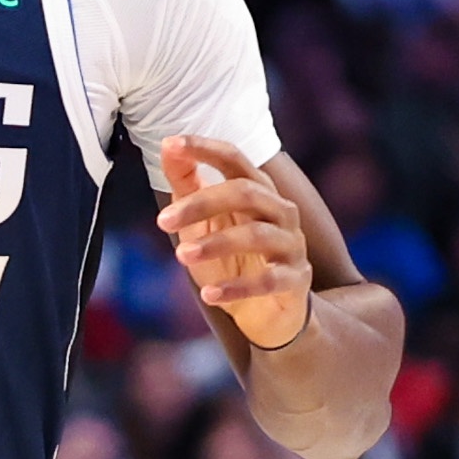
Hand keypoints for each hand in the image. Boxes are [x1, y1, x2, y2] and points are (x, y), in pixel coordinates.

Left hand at [156, 137, 313, 350]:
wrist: (266, 313)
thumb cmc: (231, 262)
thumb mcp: (202, 224)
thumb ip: (187, 186)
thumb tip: (166, 147)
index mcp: (258, 191)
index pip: (234, 159)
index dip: (204, 148)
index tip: (170, 144)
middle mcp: (280, 211)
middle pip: (246, 193)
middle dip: (201, 204)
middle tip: (162, 221)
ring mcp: (291, 245)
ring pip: (258, 235)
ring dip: (216, 244)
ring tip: (181, 256)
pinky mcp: (296, 280)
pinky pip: (269, 280)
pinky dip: (237, 287)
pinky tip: (209, 295)